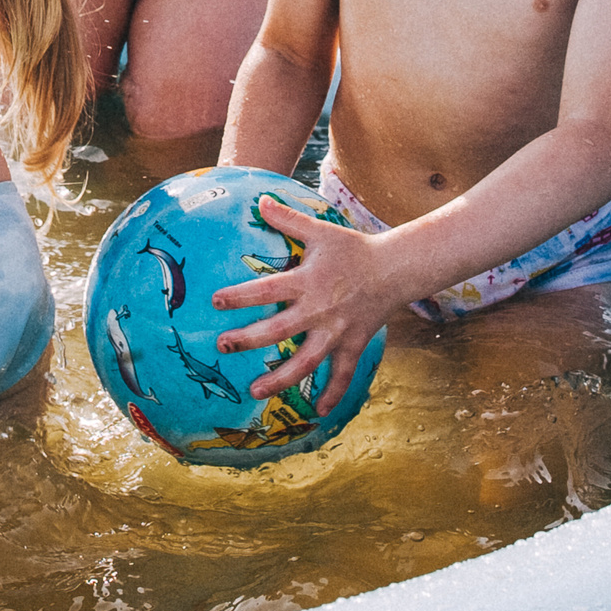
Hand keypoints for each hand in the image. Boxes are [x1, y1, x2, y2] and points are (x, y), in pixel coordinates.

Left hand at [208, 196, 394, 414]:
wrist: (395, 269)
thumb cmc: (352, 249)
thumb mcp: (320, 230)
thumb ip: (288, 218)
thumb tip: (260, 199)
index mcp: (307, 281)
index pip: (266, 290)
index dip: (240, 296)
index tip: (215, 302)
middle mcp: (319, 310)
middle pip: (279, 330)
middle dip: (248, 340)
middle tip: (223, 347)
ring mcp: (337, 331)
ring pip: (306, 361)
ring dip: (280, 379)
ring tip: (255, 391)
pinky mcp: (352, 344)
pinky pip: (342, 374)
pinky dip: (332, 394)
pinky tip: (318, 411)